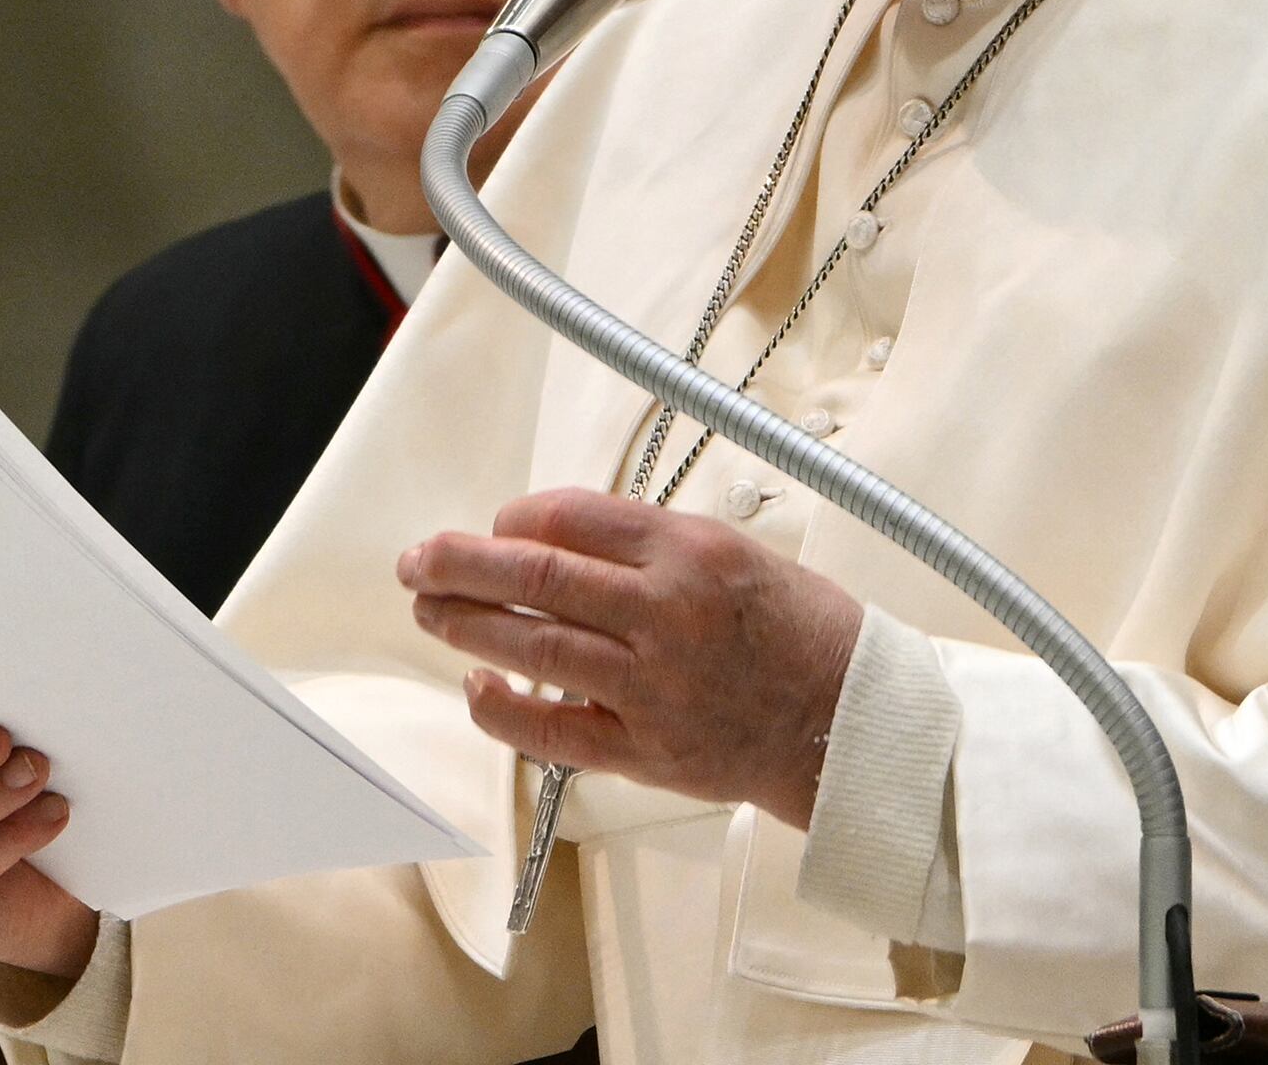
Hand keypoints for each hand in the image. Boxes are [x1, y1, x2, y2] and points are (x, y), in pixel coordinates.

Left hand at [400, 488, 864, 826]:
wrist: (849, 720)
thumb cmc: (803, 632)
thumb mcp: (739, 551)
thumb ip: (653, 545)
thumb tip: (560, 539)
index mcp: (692, 552)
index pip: (573, 517)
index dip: (516, 518)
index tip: (495, 524)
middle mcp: (666, 613)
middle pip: (536, 576)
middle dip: (461, 564)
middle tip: (419, 559)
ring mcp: (650, 686)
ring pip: (531, 647)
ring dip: (466, 625)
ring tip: (430, 610)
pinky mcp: (643, 750)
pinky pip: (550, 730)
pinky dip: (501, 710)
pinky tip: (476, 688)